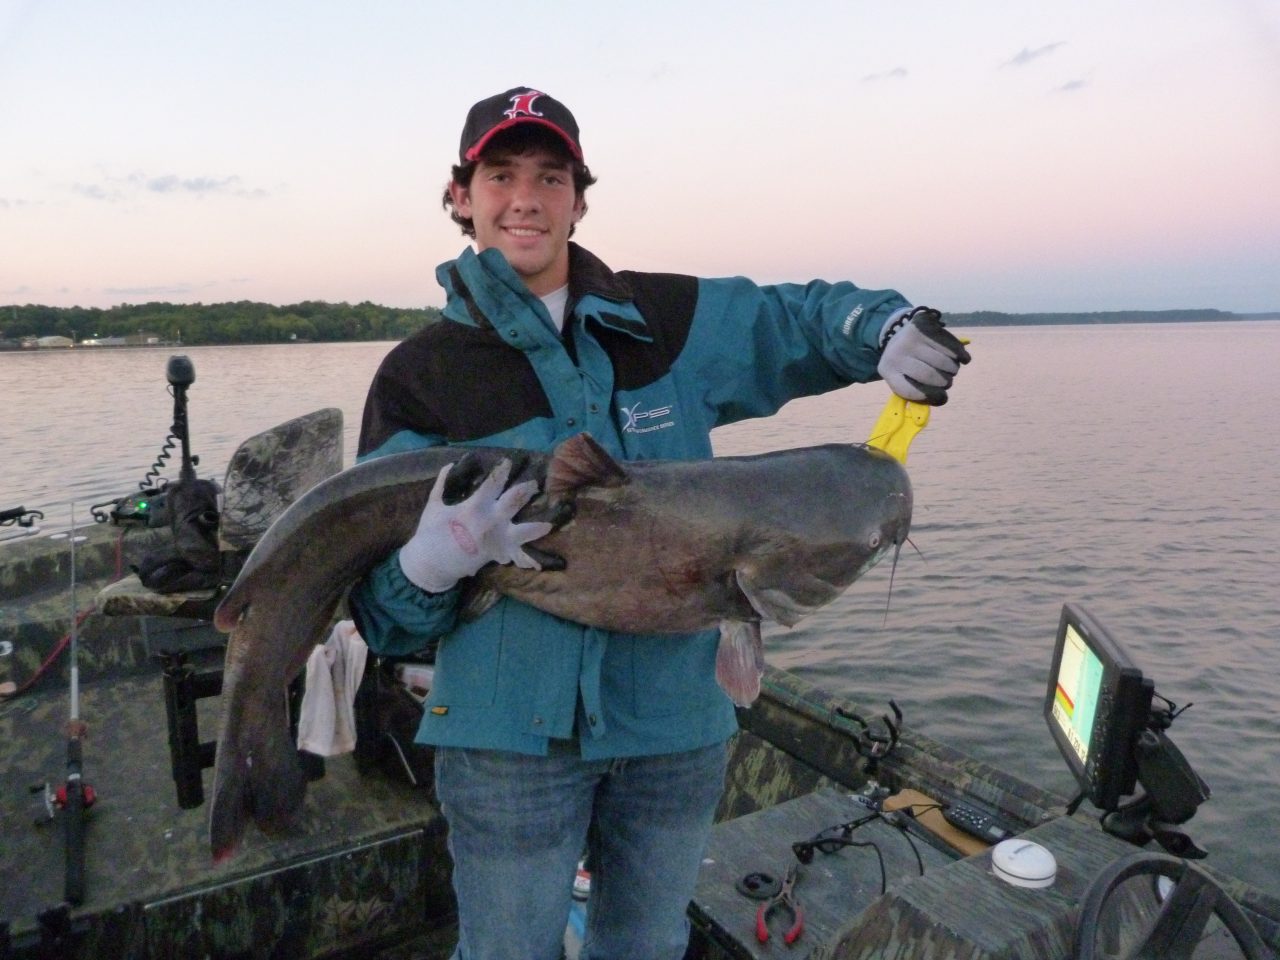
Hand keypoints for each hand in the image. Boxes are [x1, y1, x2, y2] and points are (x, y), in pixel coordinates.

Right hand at [398, 458, 553, 592]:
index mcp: (474, 507)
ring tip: (549, 522)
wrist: (431, 564)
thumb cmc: (430, 533)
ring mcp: (498, 539)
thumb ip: (442, 483)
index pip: (493, 483)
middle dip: (527, 489)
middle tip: (535, 483)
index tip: (508, 461)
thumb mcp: (434, 505)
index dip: (502, 470)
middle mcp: (491, 521)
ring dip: (538, 524)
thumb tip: (450, 465)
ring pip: (526, 530)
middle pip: (515, 500)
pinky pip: (518, 556)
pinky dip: (530, 559)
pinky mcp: (498, 554)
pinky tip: (540, 560)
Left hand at [877, 307, 970, 404]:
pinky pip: (951, 345)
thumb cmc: (907, 363)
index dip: (929, 396)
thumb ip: (919, 392)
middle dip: (945, 382)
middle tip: (947, 381)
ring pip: (943, 361)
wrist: (899, 333)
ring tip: (951, 369)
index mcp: (888, 371)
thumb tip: (941, 398)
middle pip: (930, 375)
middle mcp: (896, 353)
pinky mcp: (924, 325)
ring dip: (953, 369)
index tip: (941, 396)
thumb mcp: (904, 378)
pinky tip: (963, 359)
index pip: (910, 390)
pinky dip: (960, 354)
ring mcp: (909, 338)